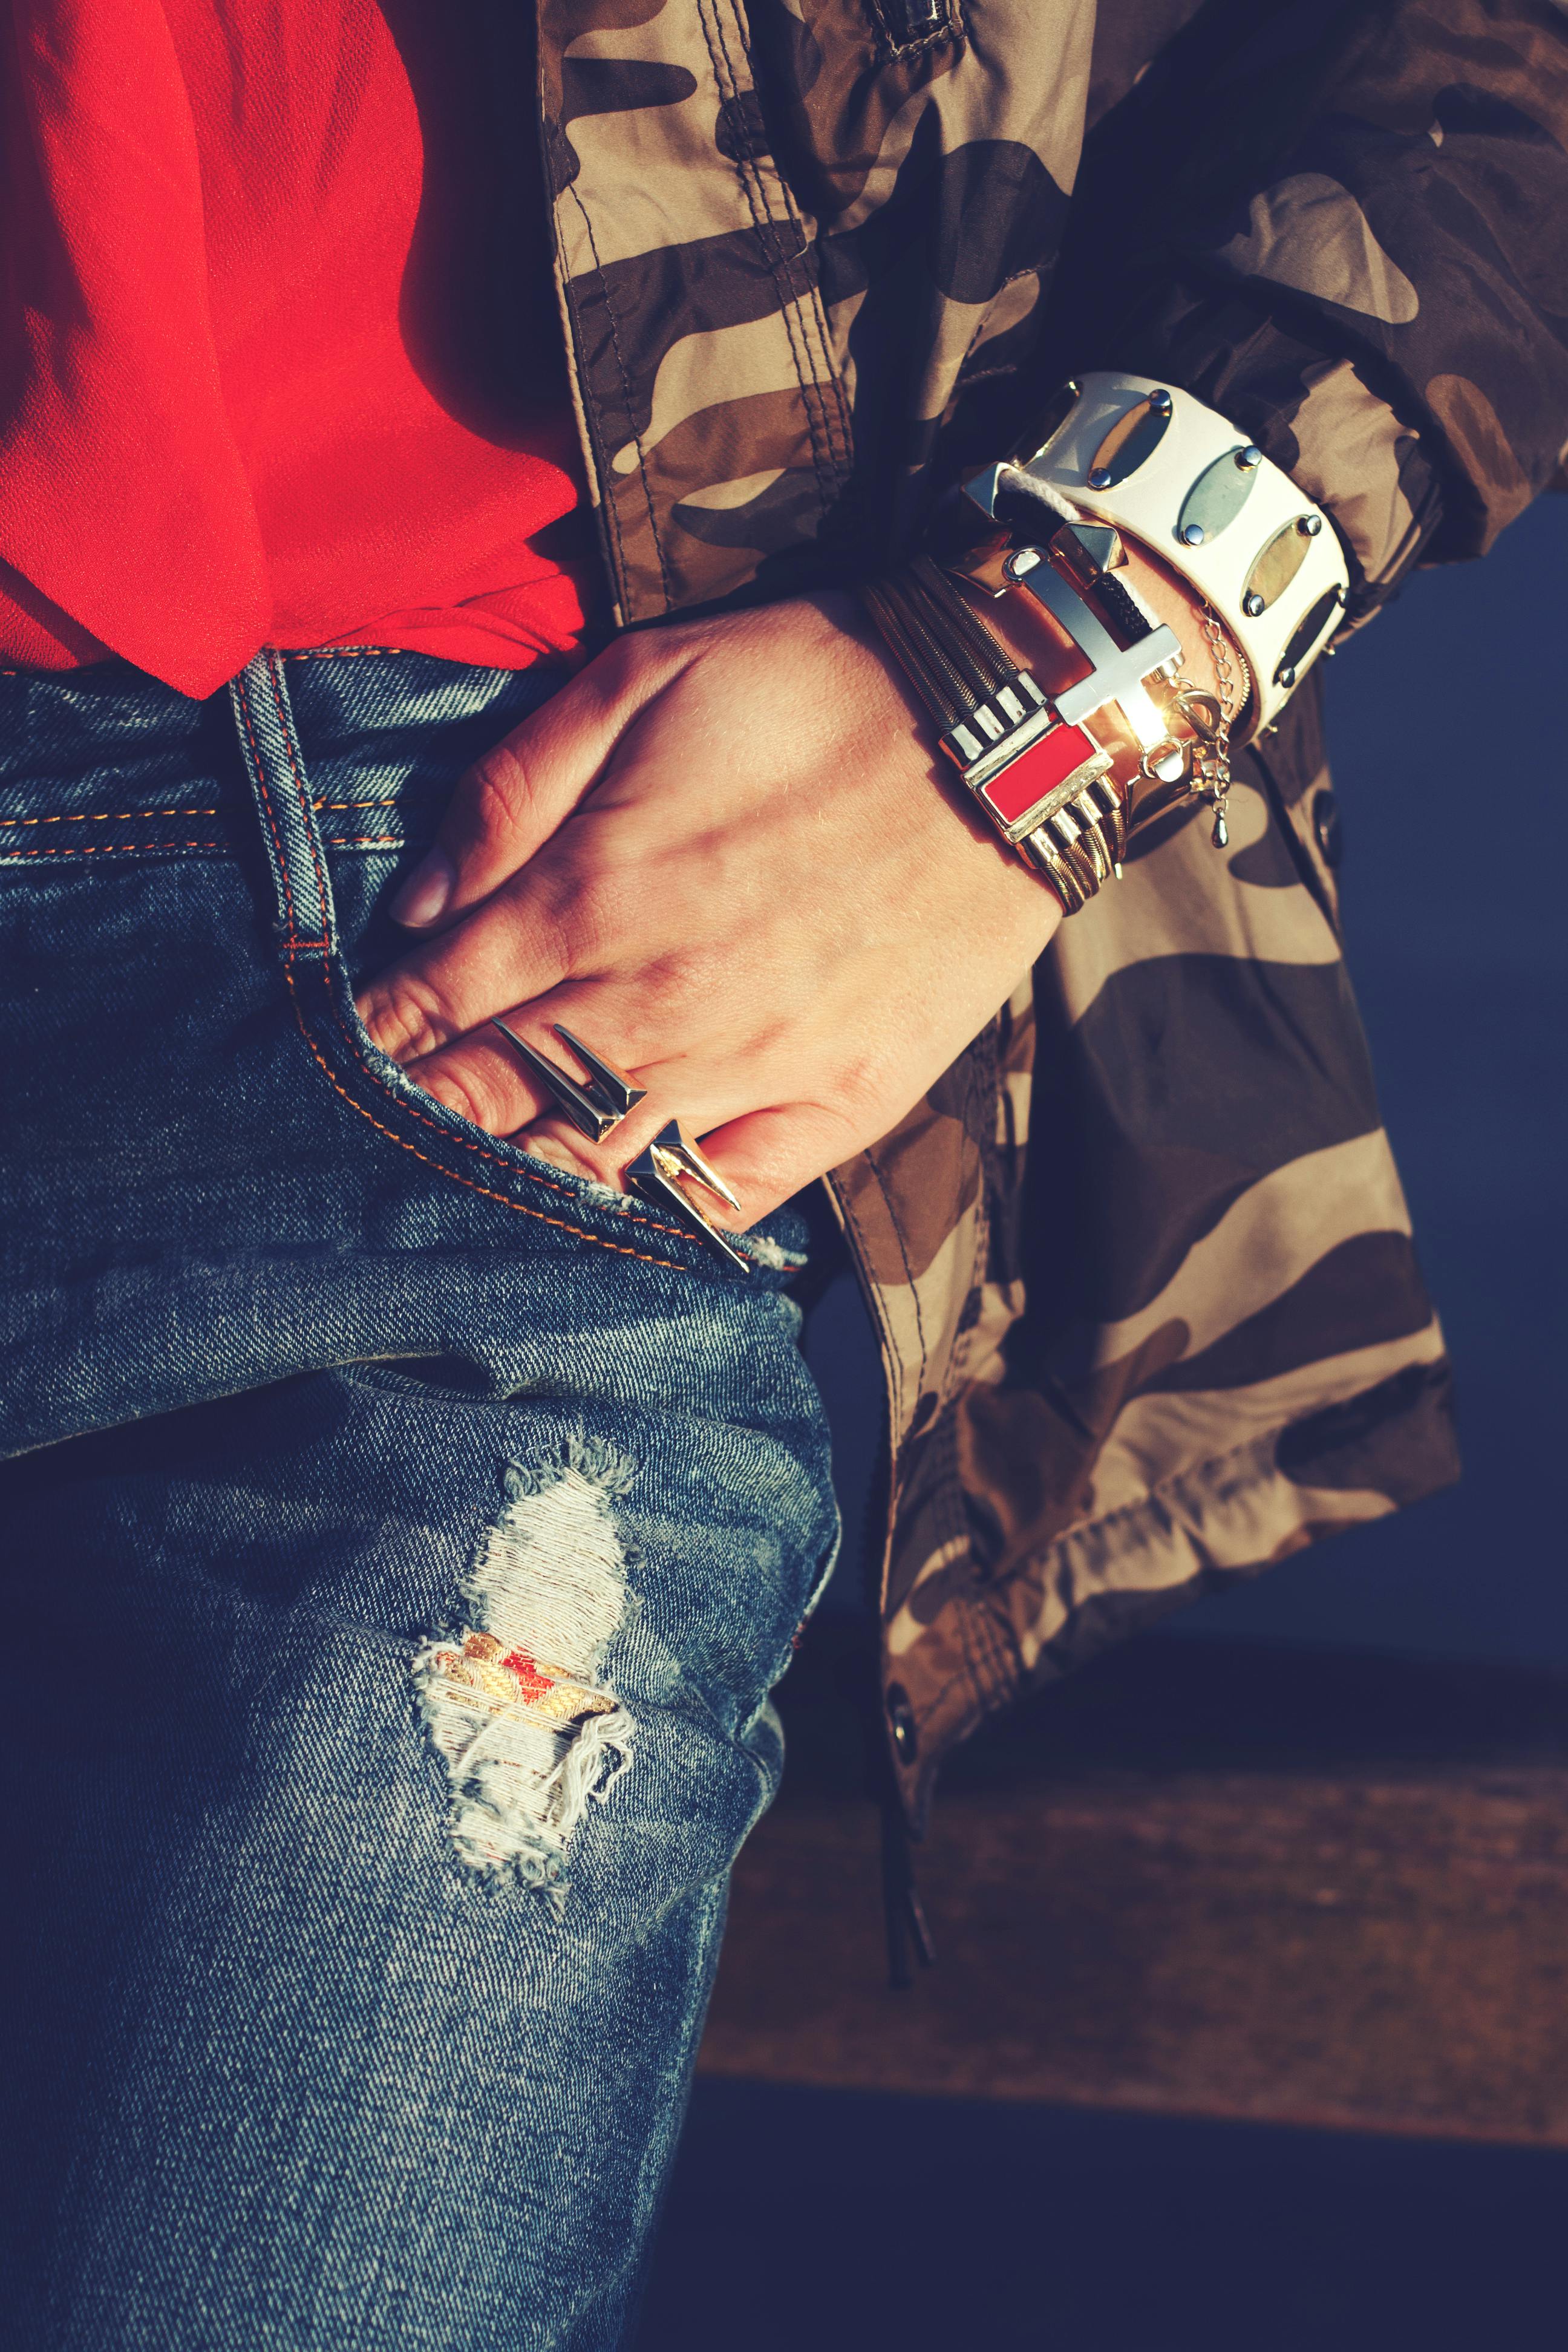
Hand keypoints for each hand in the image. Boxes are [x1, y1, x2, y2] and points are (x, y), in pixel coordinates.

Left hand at [355, 590, 1061, 1229]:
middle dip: (424, 1117)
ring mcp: (752, 1069)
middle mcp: (657, 1004)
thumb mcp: (639, 676)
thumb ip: (512, 792)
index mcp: (591, 895)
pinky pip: (725, 1195)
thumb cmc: (818, 688)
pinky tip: (616, 1211)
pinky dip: (658, 1211)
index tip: (354, 1055)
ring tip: (470, 1188)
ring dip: (516, 1179)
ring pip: (593, 1162)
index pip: (438, 1001)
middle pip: (495, 1096)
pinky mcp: (841, 1105)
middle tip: (380, 1137)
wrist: (1014, 730)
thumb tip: (416, 908)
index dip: (379, 1037)